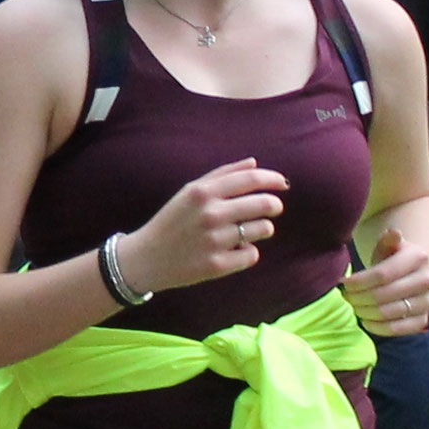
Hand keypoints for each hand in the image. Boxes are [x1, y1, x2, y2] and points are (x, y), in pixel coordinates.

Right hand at [120, 160, 285, 293]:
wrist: (146, 258)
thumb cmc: (171, 221)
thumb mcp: (189, 191)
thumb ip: (222, 174)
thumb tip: (254, 163)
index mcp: (203, 192)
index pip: (251, 180)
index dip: (273, 179)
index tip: (283, 183)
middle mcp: (210, 214)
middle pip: (264, 204)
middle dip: (274, 205)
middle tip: (274, 208)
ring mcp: (214, 241)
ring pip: (263, 229)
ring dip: (263, 229)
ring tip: (248, 231)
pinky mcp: (217, 265)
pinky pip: (252, 255)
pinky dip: (248, 252)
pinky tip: (234, 251)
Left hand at [340, 225, 428, 336]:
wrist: (411, 274)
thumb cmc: (392, 258)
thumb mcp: (387, 245)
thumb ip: (387, 240)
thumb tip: (393, 233)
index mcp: (418, 258)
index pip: (382, 274)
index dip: (359, 281)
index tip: (343, 283)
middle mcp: (427, 280)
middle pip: (383, 295)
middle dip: (359, 298)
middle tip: (346, 297)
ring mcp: (426, 302)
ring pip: (388, 313)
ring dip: (365, 312)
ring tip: (354, 306)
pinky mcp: (423, 320)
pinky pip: (397, 329)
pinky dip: (377, 327)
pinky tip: (365, 320)